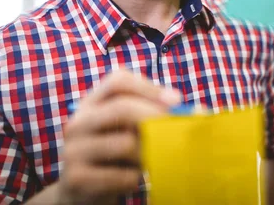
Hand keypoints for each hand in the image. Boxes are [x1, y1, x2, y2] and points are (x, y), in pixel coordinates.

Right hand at [56, 70, 180, 204]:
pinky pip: (121, 175)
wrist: (80, 193)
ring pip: (125, 143)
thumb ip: (153, 115)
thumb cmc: (114, 156)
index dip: (149, 87)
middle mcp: (78, 122)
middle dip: (155, 117)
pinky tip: (134, 179)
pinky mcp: (76, 178)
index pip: (117, 81)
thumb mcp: (128, 130)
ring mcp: (73, 150)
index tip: (176, 100)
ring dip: (148, 154)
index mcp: (92, 103)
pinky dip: (135, 179)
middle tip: (176, 131)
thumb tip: (199, 113)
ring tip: (151, 161)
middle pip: (121, 107)